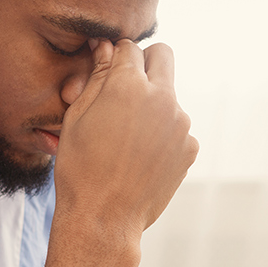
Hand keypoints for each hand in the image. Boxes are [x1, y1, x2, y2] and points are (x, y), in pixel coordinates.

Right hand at [53, 38, 197, 237]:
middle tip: (127, 86)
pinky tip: (141, 157)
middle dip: (146, 62)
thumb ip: (97, 76)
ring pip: (169, 97)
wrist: (104, 218)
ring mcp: (181, 124)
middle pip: (163, 56)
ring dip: (153, 105)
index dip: (115, 56)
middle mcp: (162, 98)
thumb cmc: (80, 168)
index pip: (129, 47)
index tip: (109, 68)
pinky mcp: (190, 147)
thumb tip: (106, 47)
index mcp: (129, 85)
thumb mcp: (77, 117)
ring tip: (127, 137)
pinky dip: (163, 135)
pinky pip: (177, 128)